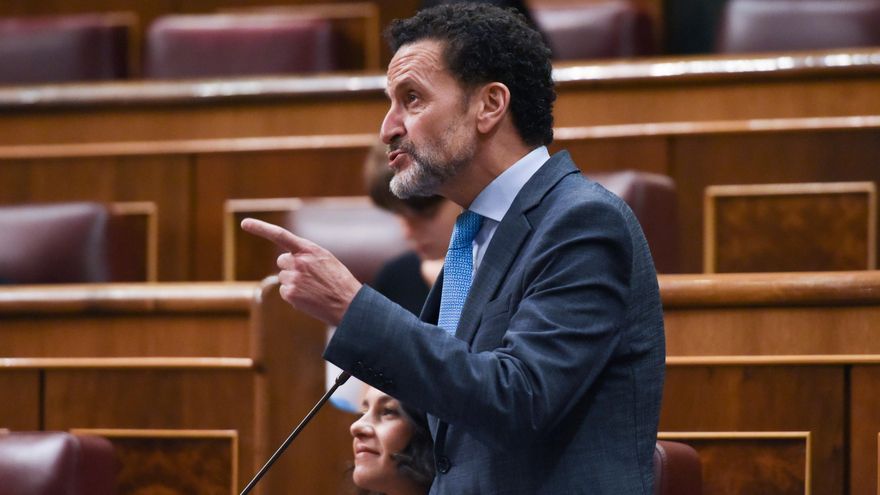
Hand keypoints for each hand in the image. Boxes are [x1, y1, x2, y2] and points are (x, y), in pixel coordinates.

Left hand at [240, 218, 362, 325]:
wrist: (348, 303)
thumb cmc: (339, 281)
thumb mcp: (326, 259)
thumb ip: (306, 255)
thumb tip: (286, 261)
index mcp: (308, 249)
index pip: (280, 235)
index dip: (261, 228)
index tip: (244, 223)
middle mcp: (298, 261)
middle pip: (282, 261)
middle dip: (291, 268)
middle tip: (309, 277)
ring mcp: (293, 278)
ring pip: (283, 277)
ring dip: (294, 282)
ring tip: (313, 289)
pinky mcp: (290, 294)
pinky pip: (285, 291)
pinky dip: (294, 295)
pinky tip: (309, 298)